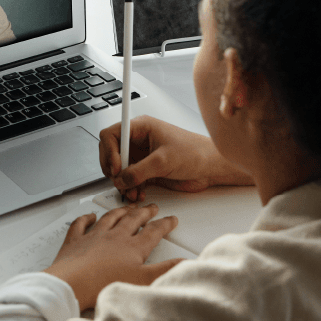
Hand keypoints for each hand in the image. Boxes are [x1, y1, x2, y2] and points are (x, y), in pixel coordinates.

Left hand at [45, 204, 182, 310]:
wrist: (73, 284)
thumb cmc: (105, 284)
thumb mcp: (143, 281)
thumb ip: (166, 270)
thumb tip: (186, 262)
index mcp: (132, 247)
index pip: (153, 232)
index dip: (165, 225)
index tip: (171, 219)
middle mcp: (114, 237)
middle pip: (133, 220)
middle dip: (144, 212)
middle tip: (152, 207)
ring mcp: (94, 236)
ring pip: (110, 218)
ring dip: (121, 211)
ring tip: (128, 207)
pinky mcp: (75, 241)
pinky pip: (81, 224)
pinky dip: (86, 218)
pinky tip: (90, 216)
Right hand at [99, 116, 252, 202]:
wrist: (211, 167)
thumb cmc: (195, 152)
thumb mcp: (164, 161)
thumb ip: (139, 171)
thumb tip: (121, 179)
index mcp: (141, 127)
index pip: (112, 135)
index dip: (109, 152)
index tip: (116, 168)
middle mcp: (139, 140)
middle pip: (112, 153)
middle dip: (114, 170)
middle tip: (120, 181)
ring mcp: (143, 156)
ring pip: (120, 169)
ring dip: (122, 182)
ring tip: (131, 191)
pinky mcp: (148, 170)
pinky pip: (131, 179)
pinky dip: (131, 188)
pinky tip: (138, 193)